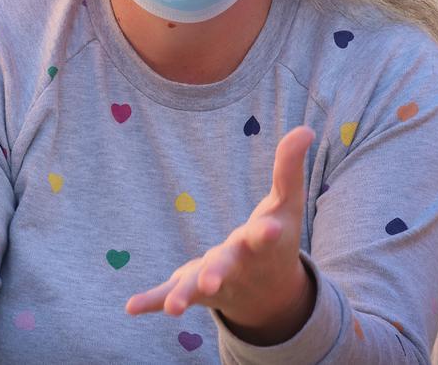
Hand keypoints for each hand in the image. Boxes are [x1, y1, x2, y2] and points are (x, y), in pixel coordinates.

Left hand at [125, 126, 316, 344]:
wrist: (269, 294)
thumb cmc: (278, 239)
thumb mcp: (286, 204)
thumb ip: (289, 169)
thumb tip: (305, 130)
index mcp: (261, 243)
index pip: (264, 236)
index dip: (267, 232)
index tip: (272, 230)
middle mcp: (237, 265)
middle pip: (226, 267)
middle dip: (218, 273)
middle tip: (211, 281)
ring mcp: (214, 280)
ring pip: (196, 287)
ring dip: (184, 295)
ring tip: (173, 308)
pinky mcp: (192, 288)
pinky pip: (169, 294)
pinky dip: (152, 301)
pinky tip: (131, 306)